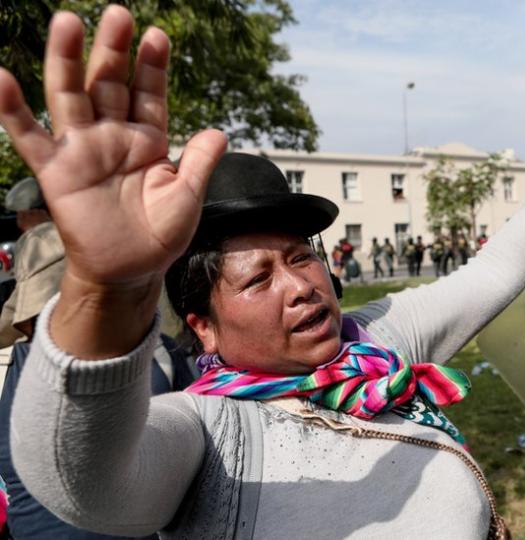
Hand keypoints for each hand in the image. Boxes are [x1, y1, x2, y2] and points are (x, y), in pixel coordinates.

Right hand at [0, 6, 225, 289]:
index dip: (152, 66)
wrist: (131, 270)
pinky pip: (28, 136)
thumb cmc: (161, 234)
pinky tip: (0, 77)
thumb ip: (199, 163)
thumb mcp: (188, 197)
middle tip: (118, 13)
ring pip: (71, 95)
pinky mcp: (55, 170)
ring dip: (68, 60)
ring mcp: (82, 149)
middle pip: (109, 83)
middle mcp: (113, 136)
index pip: (150, 93)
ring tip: (68, 22)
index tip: (157, 35)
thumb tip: (219, 132)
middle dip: (113, 50)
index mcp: (148, 139)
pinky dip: (12, 108)